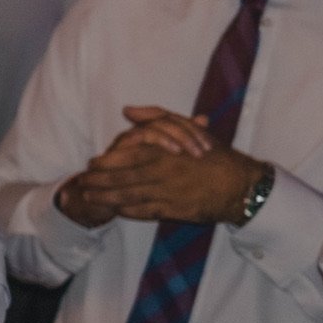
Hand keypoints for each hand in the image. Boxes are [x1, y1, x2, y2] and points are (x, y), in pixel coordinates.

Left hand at [69, 113, 262, 225]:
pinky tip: (115, 209)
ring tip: (89, 197)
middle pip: (124, 179)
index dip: (107, 162)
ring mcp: (169, 194)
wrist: (241, 186)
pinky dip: (128, 211)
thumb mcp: (190, 128)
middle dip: (99, 182)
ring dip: (107, 198)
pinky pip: (145, 212)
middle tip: (81, 182)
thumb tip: (129, 110)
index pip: (128, 157)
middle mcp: (164, 174)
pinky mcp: (175, 211)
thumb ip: (157, 116)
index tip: (92, 163)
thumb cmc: (214, 154)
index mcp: (166, 152)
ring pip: (131, 197)